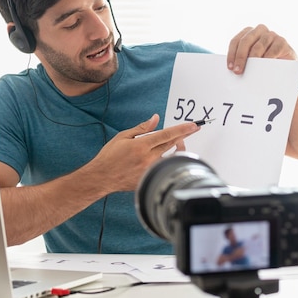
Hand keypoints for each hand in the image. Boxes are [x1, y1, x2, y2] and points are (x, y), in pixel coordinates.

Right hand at [84, 114, 199, 192]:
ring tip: (180, 142)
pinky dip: (165, 160)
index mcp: (141, 145)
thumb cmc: (110, 156)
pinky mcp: (148, 178)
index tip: (193, 125)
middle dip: (184, 135)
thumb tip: (155, 119)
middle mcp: (147, 158)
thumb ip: (142, 128)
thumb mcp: (123, 136)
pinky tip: (164, 156)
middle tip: (194, 128)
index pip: (166, 135)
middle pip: (172, 144)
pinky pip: (161, 167)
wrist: (102, 177)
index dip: (182, 129)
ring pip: (169, 157)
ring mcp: (149, 170)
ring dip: (176, 148)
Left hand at [227, 24, 297, 73]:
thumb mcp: (251, 59)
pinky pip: (273, 50)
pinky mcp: (282, 41)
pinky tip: (264, 67)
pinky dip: (267, 59)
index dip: (231, 54)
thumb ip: (242, 60)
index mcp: (248, 33)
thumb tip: (233, 69)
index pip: (236, 41)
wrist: (284, 65)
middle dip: (240, 57)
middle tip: (238, 71)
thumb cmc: (264, 61)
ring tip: (250, 71)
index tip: (230, 68)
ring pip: (258, 46)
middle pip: (245, 41)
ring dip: (253, 59)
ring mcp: (271, 34)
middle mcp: (259, 30)